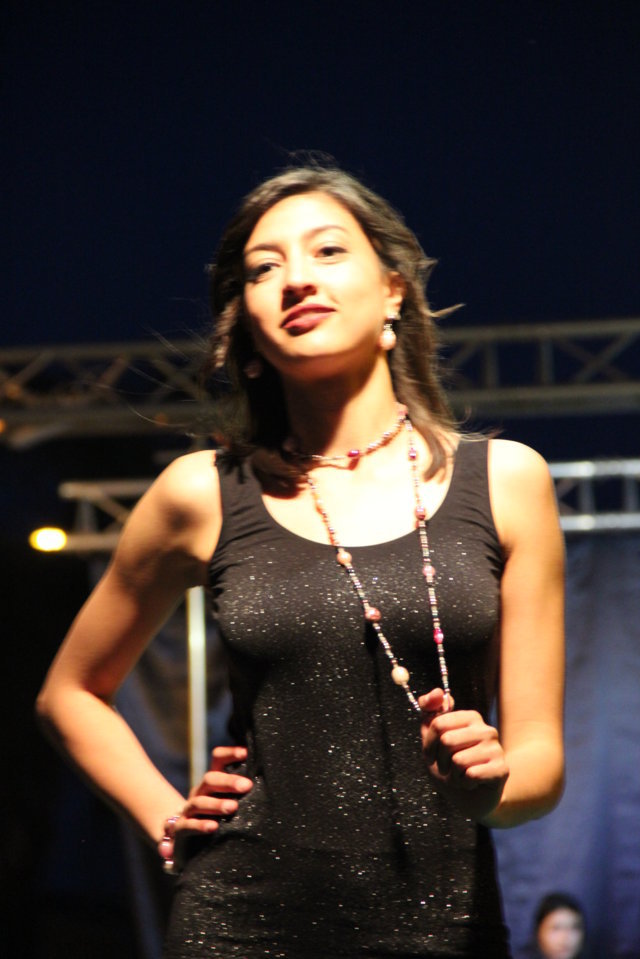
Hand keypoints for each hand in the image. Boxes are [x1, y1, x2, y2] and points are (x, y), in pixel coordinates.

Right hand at [158, 746, 252, 871]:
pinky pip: (188, 825)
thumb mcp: (226, 798)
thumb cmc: (214, 815)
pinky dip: (199, 826)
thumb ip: (240, 789)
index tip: (246, 753)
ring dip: (216, 804)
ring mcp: (188, 809)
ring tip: (233, 808)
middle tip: (246, 786)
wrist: (182, 837)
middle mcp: (200, 792)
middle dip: (228, 782)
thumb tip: (266, 777)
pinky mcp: (181, 828)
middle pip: (210, 779)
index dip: (230, 754)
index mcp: (212, 781)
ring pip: (199, 802)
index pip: (218, 759)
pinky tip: (213, 827)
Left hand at [419, 689, 508, 821]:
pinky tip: (472, 784)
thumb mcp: (432, 740)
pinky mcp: (502, 769)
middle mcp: (486, 729)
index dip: (428, 745)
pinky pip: (471, 775)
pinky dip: (464, 784)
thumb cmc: (449, 767)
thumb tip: (437, 691)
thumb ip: (429, 713)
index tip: (433, 754)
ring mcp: (496, 749)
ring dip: (453, 775)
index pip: (437, 724)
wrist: (470, 799)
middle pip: (446, 741)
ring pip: (458, 760)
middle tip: (449, 768)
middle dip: (441, 761)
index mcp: (470, 718)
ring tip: (461, 776)